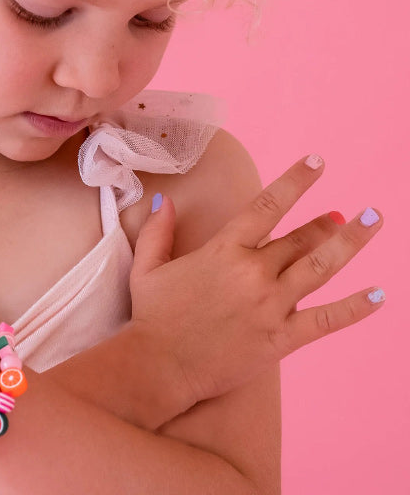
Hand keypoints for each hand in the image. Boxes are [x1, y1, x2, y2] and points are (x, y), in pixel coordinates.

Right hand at [129, 155, 383, 411]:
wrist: (159, 365)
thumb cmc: (152, 315)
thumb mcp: (148, 266)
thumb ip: (157, 231)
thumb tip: (165, 201)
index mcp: (223, 250)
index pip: (268, 205)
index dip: (295, 180)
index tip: (317, 162)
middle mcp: (253, 272)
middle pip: (300, 238)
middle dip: (324, 223)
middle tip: (341, 215)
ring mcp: (271, 306)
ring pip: (321, 268)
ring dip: (349, 243)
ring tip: (372, 223)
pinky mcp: (281, 339)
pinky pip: (327, 320)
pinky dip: (356, 308)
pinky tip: (379, 295)